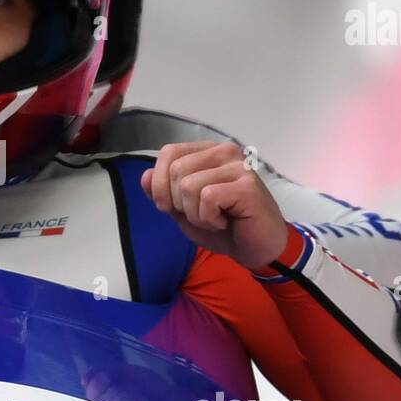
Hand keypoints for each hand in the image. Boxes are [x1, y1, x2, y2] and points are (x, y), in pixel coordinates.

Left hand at [140, 141, 287, 269]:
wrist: (256, 249)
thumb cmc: (223, 227)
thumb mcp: (183, 210)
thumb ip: (163, 192)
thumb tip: (144, 175)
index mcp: (208, 152)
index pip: (168, 153)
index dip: (159, 184)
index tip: (173, 207)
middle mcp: (224, 151)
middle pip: (176, 170)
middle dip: (178, 202)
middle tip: (202, 214)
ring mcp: (238, 166)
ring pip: (188, 185)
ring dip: (195, 214)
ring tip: (216, 218)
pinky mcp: (247, 185)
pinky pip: (207, 198)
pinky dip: (209, 218)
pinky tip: (226, 221)